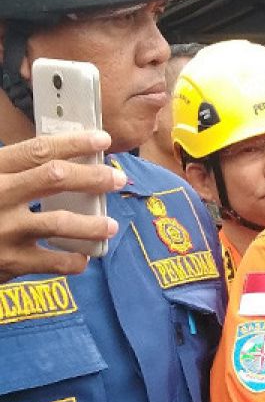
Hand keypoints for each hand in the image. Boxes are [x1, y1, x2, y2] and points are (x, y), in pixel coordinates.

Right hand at [0, 131, 123, 281]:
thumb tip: (59, 159)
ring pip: (60, 222)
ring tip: (110, 226)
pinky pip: (53, 262)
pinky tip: (84, 257)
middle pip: (54, 178)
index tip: (102, 140)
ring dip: (92, 224)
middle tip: (117, 179)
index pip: (38, 150)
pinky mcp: (9, 261)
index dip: (75, 143)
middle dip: (93, 176)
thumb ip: (14, 170)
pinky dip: (74, 260)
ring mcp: (4, 230)